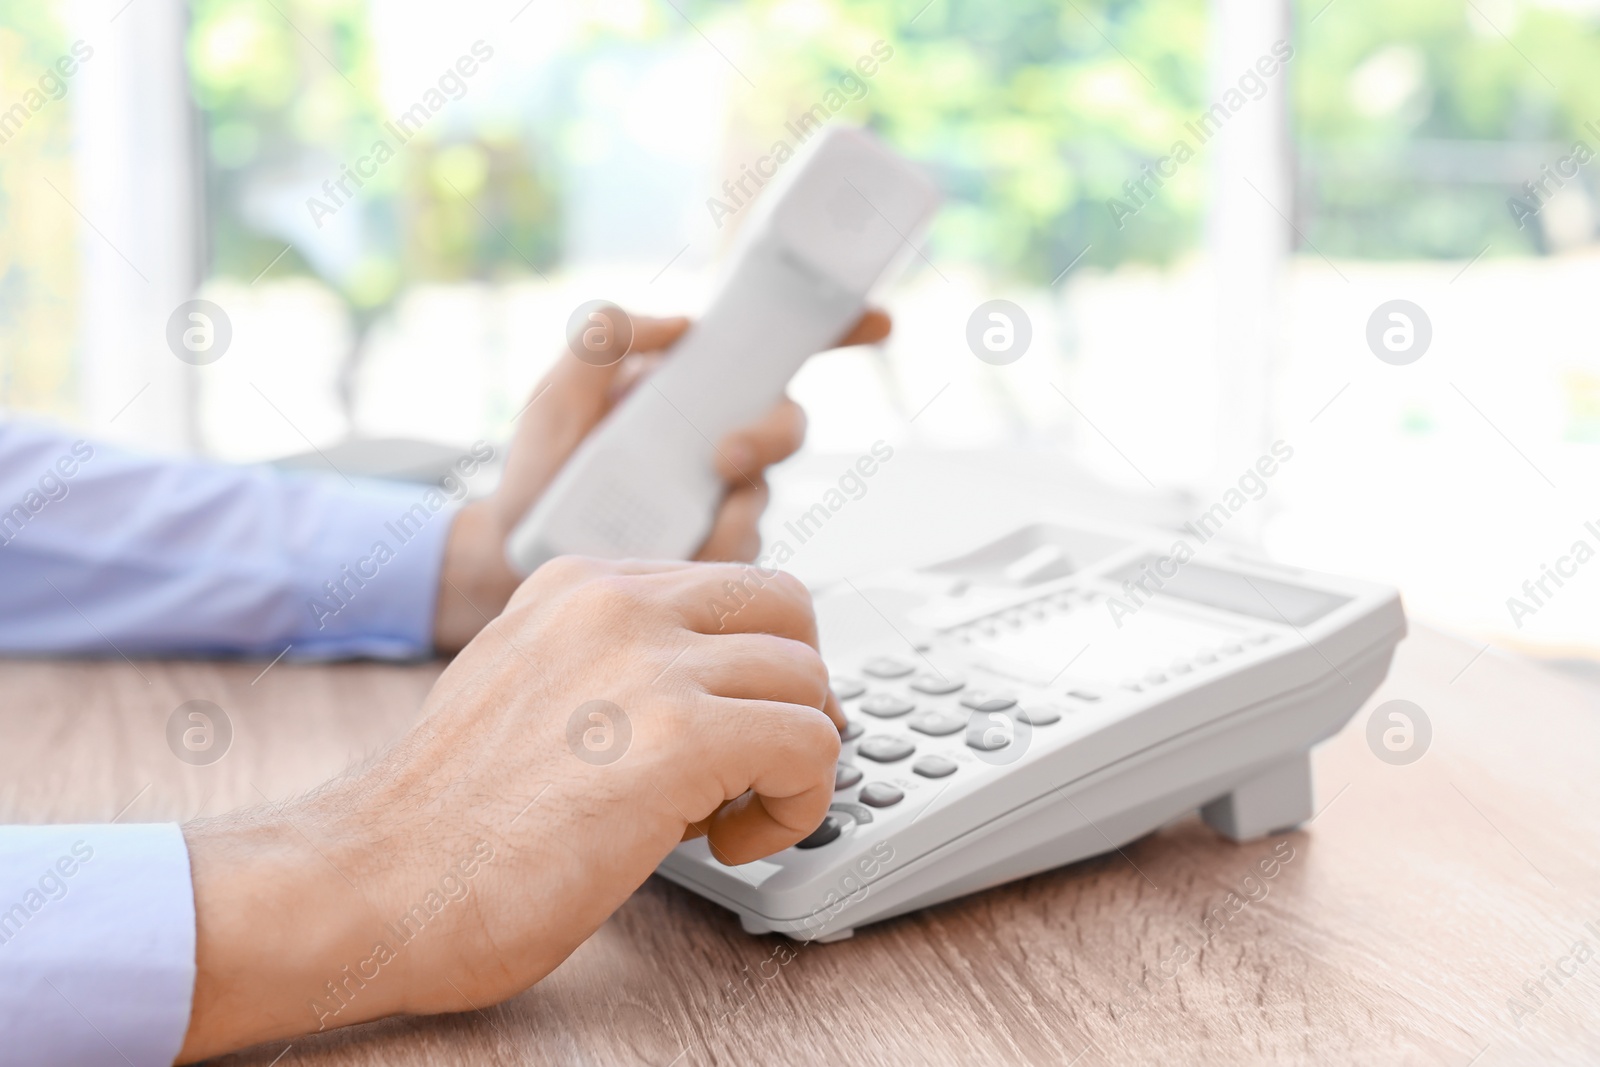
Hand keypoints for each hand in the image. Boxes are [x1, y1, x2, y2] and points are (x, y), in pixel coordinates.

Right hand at [180, 557, 842, 1058]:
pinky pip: (814, 744)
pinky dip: (798, 803)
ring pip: (809, 677)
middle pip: (785, 610)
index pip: (729, 588)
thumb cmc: (446, 819)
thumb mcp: (530, 689)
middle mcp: (618, 602)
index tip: (733, 729)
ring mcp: (649, 661)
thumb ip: (614, 667)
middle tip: (759, 763)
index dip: (750, 667)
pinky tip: (732, 842)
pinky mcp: (680, 736)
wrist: (373, 882)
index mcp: (581, 586)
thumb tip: (713, 693)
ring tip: (729, 816)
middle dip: (793, 691)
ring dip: (794, 759)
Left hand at [431, 307, 891, 652]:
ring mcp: (721, 497)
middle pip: (787, 423)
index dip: (835, 331)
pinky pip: (744, 549)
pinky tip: (682, 553)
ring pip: (767, 493)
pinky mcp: (715, 550)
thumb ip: (600, 342)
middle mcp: (718, 436)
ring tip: (691, 517)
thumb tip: (676, 324)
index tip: (877, 320)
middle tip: (728, 456)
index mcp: (691, 386)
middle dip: (773, 434)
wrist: (512, 554)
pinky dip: (721, 547)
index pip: (772, 351)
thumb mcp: (558, 393)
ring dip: (740, 504)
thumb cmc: (538, 467)